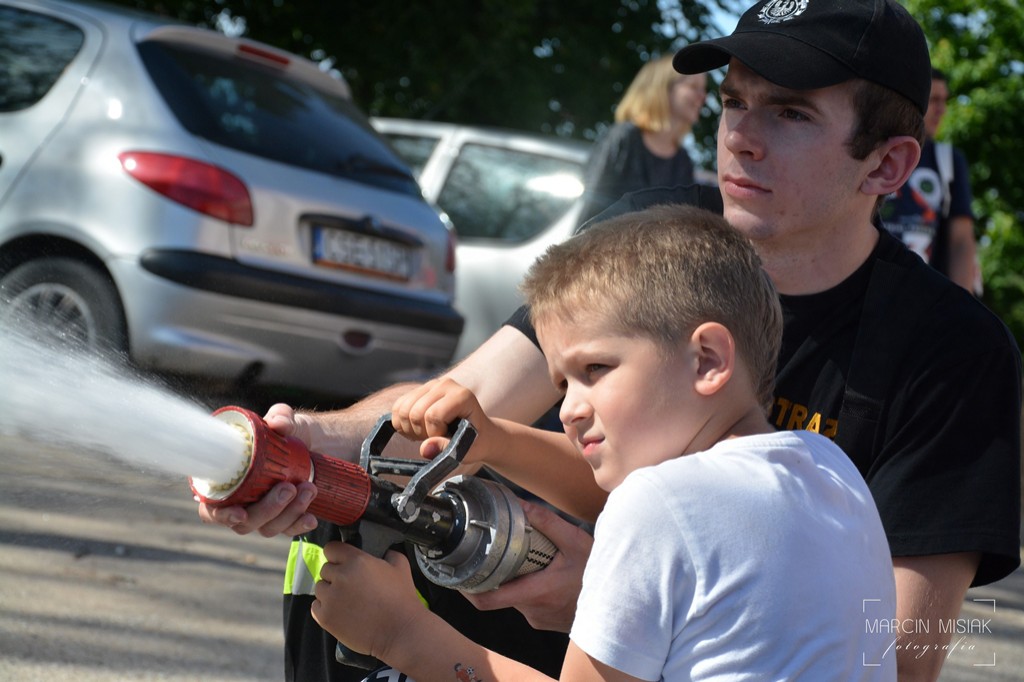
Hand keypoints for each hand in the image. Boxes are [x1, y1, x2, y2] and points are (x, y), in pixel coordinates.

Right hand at [196, 403, 318, 536]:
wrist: (316, 442)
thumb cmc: (286, 432)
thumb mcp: (284, 418)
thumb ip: (280, 416)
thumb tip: (279, 424)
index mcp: (227, 480)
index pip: (212, 508)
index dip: (221, 515)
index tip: (240, 514)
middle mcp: (241, 501)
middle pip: (244, 522)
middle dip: (267, 510)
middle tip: (288, 487)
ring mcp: (263, 512)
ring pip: (267, 528)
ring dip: (288, 513)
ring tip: (309, 489)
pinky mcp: (284, 518)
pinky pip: (287, 530)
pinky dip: (299, 525)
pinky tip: (311, 517)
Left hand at [312, 542, 425, 657]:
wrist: (399, 631)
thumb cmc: (402, 599)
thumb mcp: (401, 567)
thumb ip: (388, 554)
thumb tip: (383, 551)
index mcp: (357, 561)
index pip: (331, 548)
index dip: (337, 555)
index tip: (343, 562)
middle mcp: (340, 576)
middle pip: (325, 569)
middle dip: (336, 576)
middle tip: (351, 586)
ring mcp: (330, 598)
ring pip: (320, 588)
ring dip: (330, 592)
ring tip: (347, 601)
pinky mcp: (325, 617)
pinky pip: (316, 606)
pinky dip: (326, 608)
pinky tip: (341, 612)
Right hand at [391, 378, 494, 461]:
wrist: (479, 432)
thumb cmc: (475, 442)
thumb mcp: (467, 451)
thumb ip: (447, 449)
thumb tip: (425, 449)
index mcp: (461, 395)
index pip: (433, 415)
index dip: (434, 433)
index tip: (446, 438)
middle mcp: (445, 384)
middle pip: (414, 412)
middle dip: (421, 433)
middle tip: (435, 438)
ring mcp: (430, 385)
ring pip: (402, 410)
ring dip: (409, 429)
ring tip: (427, 434)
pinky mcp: (419, 390)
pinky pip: (397, 407)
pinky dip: (401, 423)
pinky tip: (418, 429)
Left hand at [464, 500, 592, 631]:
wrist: (622, 605)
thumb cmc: (599, 576)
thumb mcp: (576, 542)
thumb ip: (548, 522)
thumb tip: (522, 505)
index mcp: (535, 592)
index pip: (487, 600)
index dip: (466, 589)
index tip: (456, 574)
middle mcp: (533, 610)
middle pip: (500, 592)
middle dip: (498, 572)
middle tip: (498, 552)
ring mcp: (539, 619)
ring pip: (514, 597)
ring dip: (516, 579)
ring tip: (527, 561)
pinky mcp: (545, 621)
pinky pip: (527, 604)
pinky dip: (528, 588)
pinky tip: (543, 575)